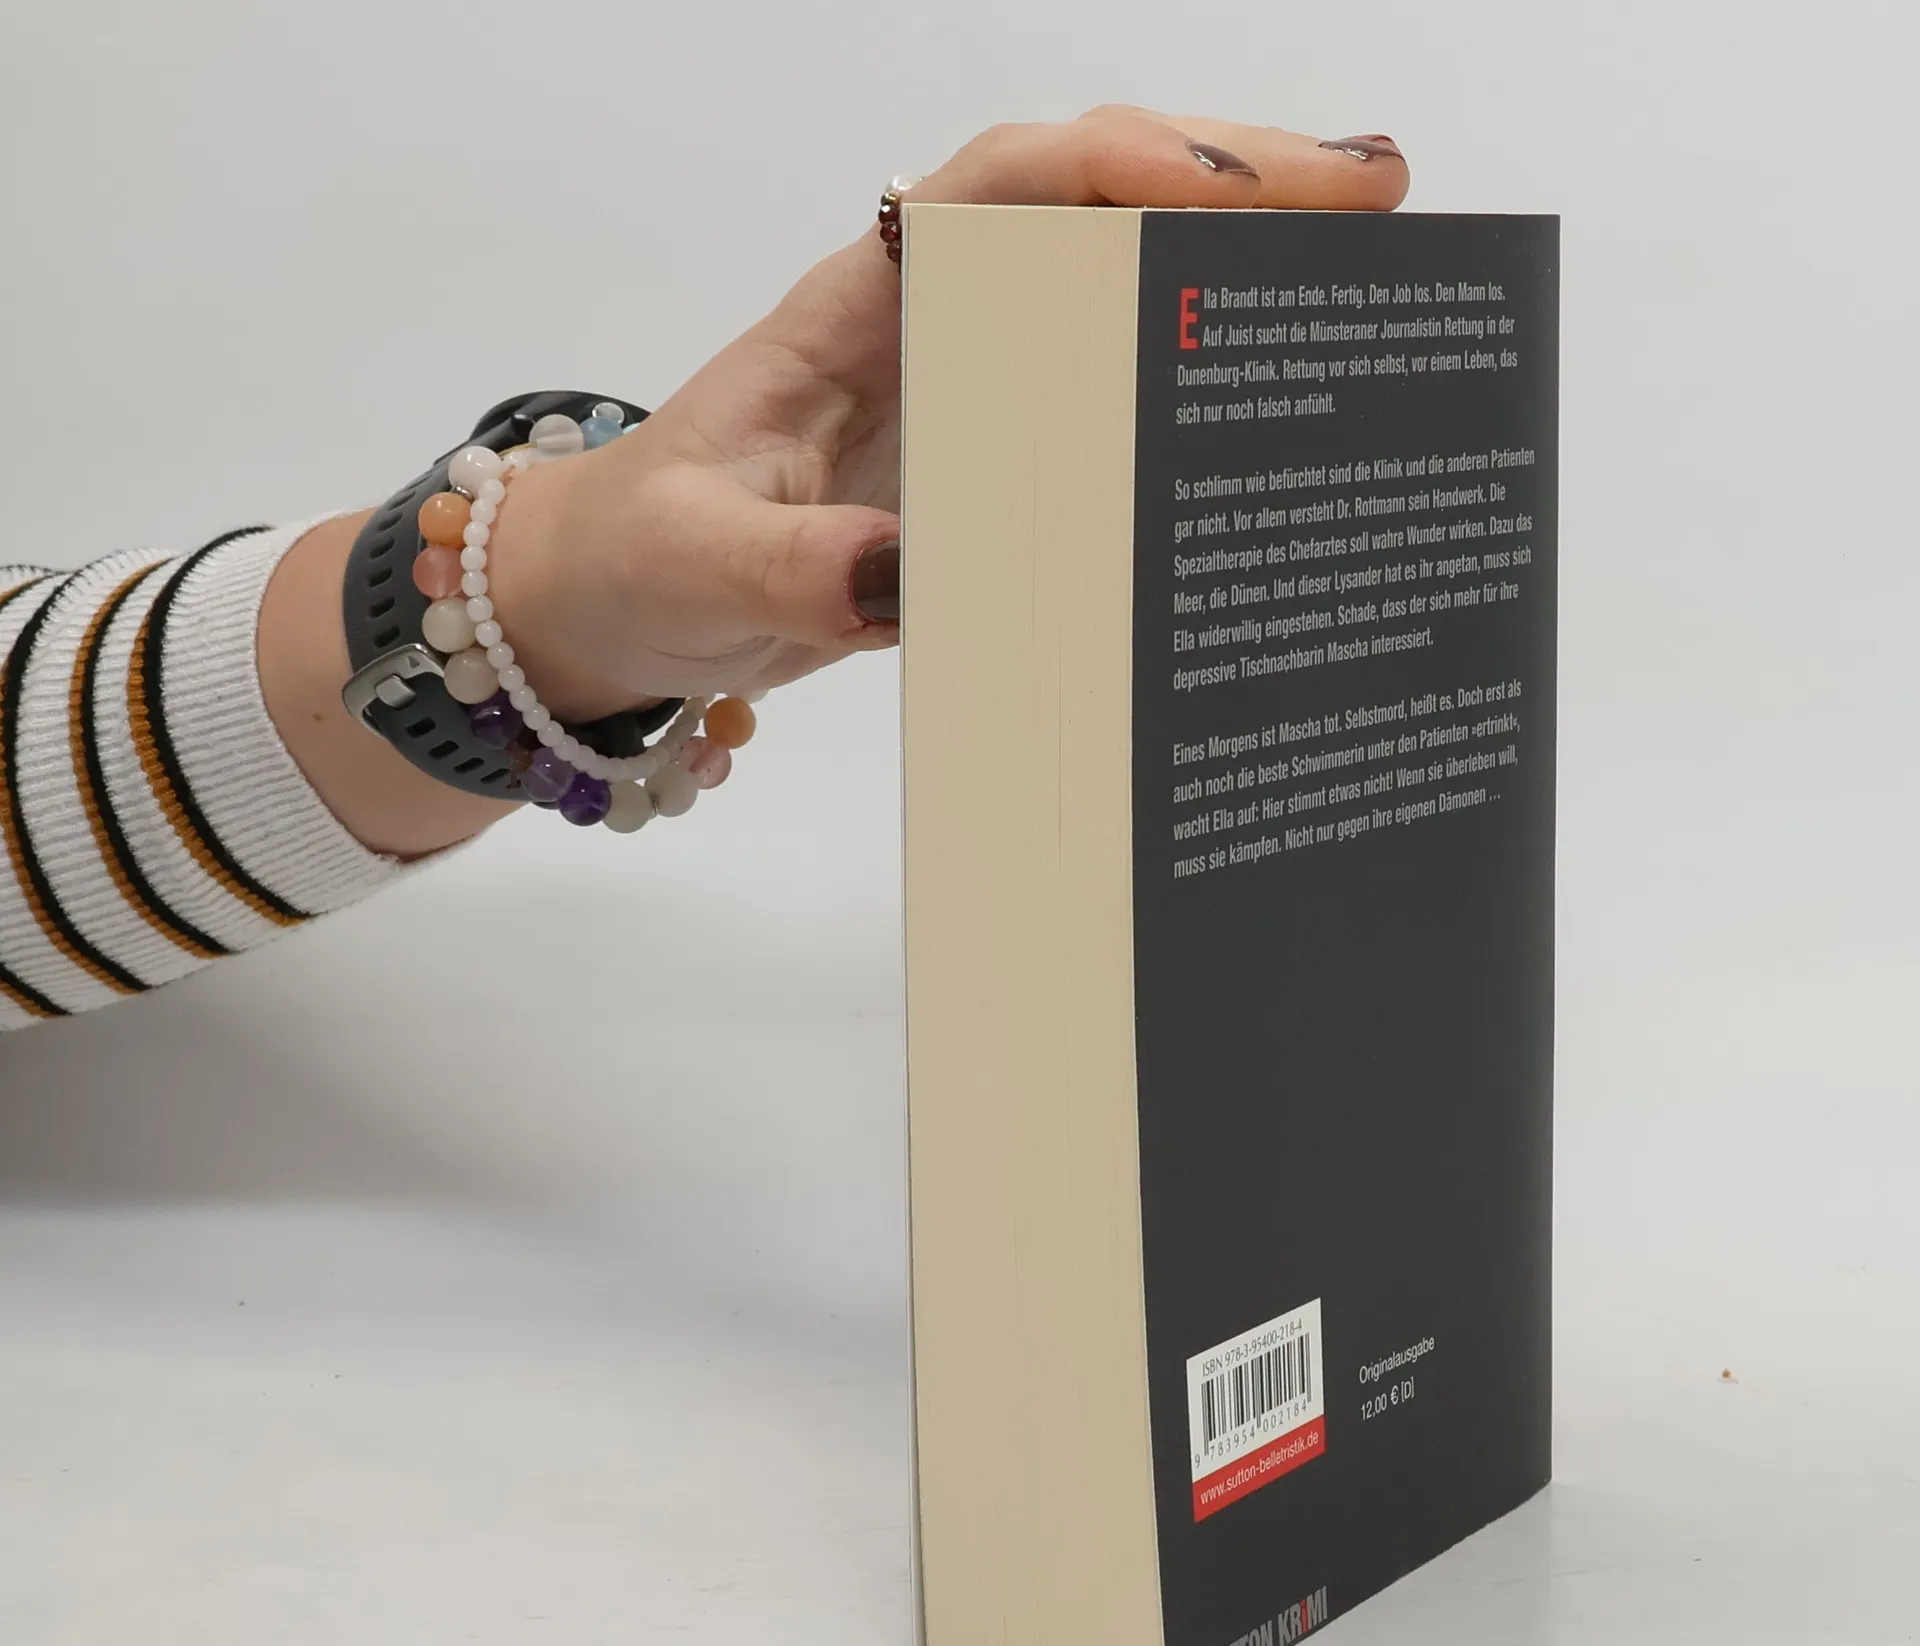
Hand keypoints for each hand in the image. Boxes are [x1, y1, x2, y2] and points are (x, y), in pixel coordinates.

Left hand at [485, 107, 1409, 721]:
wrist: (614, 603)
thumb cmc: (638, 555)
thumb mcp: (694, 560)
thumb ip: (790, 566)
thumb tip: (912, 577)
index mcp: (858, 308)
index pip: (1004, 189)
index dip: (1124, 169)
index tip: (1234, 196)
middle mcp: (928, 326)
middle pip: (1095, 209)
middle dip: (1234, 186)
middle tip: (1377, 196)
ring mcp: (966, 392)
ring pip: (1115, 294)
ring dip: (1234, 274)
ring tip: (1370, 271)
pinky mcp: (984, 467)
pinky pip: (1104, 403)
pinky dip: (1189, 389)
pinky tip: (1272, 409)